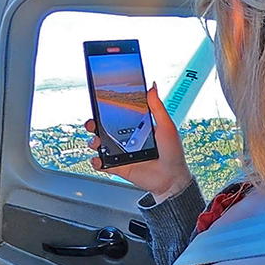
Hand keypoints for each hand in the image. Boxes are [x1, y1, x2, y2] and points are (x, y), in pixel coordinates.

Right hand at [87, 84, 191, 200]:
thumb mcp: (166, 126)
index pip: (117, 115)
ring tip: (96, 141)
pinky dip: (96, 161)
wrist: (172, 178)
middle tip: (92, 122)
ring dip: (93, 141)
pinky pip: (102, 164)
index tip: (99, 102)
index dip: (106, 109)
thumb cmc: (173, 153)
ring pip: (99, 145)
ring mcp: (121, 153)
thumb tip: (152, 86)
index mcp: (136, 127)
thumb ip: (157, 107)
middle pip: (103, 129)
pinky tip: (98, 159)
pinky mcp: (118, 167)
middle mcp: (126, 139)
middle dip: (93, 124)